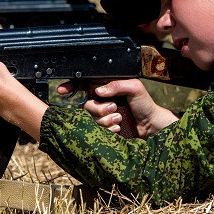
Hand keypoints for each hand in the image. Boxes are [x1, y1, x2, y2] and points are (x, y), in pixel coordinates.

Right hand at [61, 79, 178, 137]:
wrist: (150, 125)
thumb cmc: (144, 103)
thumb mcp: (134, 88)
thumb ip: (117, 85)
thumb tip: (98, 91)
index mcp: (104, 87)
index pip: (83, 84)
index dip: (71, 86)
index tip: (62, 90)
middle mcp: (99, 100)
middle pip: (84, 104)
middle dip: (98, 108)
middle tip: (114, 107)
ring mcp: (100, 114)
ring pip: (89, 118)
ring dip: (105, 119)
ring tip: (119, 118)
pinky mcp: (102, 128)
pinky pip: (95, 129)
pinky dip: (108, 128)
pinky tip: (118, 127)